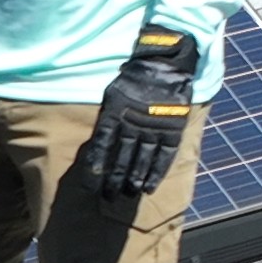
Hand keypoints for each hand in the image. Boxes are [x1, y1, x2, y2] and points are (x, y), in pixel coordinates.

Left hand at [81, 22, 198, 194]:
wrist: (164, 63)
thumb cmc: (134, 76)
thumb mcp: (112, 93)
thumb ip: (107, 117)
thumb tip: (97, 140)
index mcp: (115, 115)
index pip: (100, 147)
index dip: (95, 167)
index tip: (90, 185)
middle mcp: (132, 126)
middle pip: (120, 160)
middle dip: (113, 181)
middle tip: (107, 198)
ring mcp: (153, 130)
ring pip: (141, 162)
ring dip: (133, 181)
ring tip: (127, 195)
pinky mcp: (171, 131)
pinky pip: (163, 157)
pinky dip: (156, 174)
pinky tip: (148, 188)